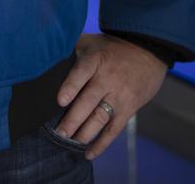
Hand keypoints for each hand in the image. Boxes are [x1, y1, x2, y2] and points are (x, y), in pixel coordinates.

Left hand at [54, 33, 167, 159]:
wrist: (148, 50)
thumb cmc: (113, 48)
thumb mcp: (92, 41)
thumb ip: (71, 47)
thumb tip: (46, 53)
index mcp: (96, 60)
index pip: (82, 73)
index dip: (71, 87)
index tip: (60, 101)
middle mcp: (107, 79)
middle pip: (88, 101)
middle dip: (72, 119)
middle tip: (59, 132)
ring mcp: (119, 95)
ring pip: (99, 118)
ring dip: (84, 133)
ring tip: (69, 142)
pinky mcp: (128, 109)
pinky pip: (113, 129)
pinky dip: (102, 144)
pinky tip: (88, 153)